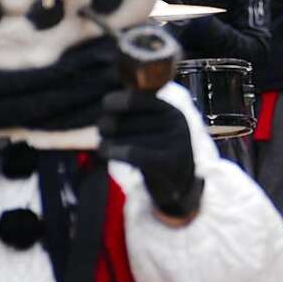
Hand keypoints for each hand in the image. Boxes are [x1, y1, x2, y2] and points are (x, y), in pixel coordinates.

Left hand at [99, 91, 203, 218]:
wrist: (181, 184)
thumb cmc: (159, 152)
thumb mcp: (154, 127)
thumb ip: (136, 114)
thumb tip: (102, 103)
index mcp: (168, 108)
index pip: (136, 97)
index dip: (114, 101)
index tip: (106, 108)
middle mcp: (174, 121)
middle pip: (126, 119)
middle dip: (106, 125)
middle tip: (101, 131)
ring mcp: (174, 141)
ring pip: (127, 137)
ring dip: (106, 141)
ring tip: (102, 145)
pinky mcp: (169, 162)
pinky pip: (133, 153)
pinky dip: (113, 152)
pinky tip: (105, 153)